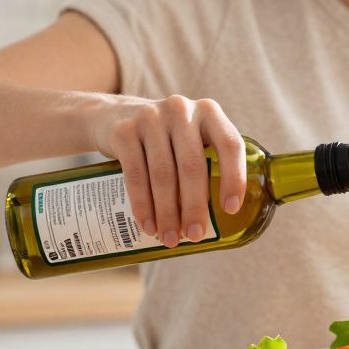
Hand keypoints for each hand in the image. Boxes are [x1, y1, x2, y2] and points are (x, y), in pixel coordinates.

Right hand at [87, 95, 245, 247]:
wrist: (114, 117)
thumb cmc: (167, 139)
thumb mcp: (192, 138)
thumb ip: (211, 162)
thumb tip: (227, 219)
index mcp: (209, 112)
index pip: (230, 144)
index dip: (234, 178)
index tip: (230, 210)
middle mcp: (181, 110)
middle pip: (192, 165)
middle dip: (194, 207)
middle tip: (195, 235)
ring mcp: (150, 117)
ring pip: (163, 174)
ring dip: (167, 213)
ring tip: (170, 238)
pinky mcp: (123, 131)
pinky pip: (135, 174)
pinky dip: (143, 205)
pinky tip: (148, 225)